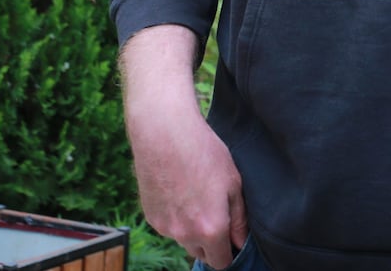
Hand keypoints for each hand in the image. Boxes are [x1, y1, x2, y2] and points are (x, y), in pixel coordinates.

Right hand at [120, 28, 246, 269]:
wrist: (163, 133)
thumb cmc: (203, 152)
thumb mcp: (233, 182)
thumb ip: (239, 218)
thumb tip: (240, 241)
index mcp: (211, 230)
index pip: (221, 262)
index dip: (228, 254)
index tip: (232, 242)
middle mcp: (186, 235)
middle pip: (201, 254)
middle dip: (211, 243)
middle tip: (215, 214)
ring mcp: (165, 227)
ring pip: (183, 239)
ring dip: (191, 229)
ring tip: (195, 196)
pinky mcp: (150, 216)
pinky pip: (168, 226)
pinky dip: (175, 217)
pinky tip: (179, 191)